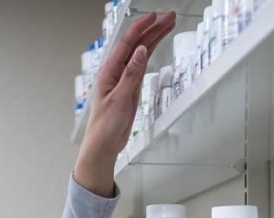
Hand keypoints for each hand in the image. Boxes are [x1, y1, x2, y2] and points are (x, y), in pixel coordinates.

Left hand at [74, 10, 176, 196]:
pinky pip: (142, 67)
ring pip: (141, 53)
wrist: (104, 146)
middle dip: (153, 29)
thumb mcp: (119, 99)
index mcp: (110, 71)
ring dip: (154, 39)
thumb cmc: (105, 126)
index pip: (128, 43)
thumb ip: (131, 75)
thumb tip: (140, 51)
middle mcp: (117, 71)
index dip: (142, 27)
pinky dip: (150, 54)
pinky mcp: (131, 88)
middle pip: (137, 44)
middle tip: (170, 17)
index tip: (156, 16)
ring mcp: (125, 79)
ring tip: (168, 25)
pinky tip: (155, 45)